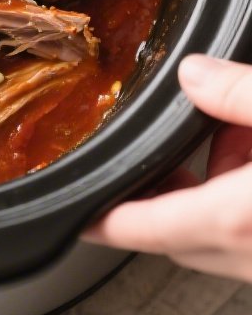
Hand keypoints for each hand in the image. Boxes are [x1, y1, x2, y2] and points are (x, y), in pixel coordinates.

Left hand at [83, 55, 251, 281]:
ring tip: (225, 135)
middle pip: (179, 236)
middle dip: (160, 195)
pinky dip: (242, 200)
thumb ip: (239, 93)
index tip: (79, 216)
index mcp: (239, 218)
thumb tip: (195, 75)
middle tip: (152, 155)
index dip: (104, 221)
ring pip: (220, 239)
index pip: (146, 229)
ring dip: (211, 194)